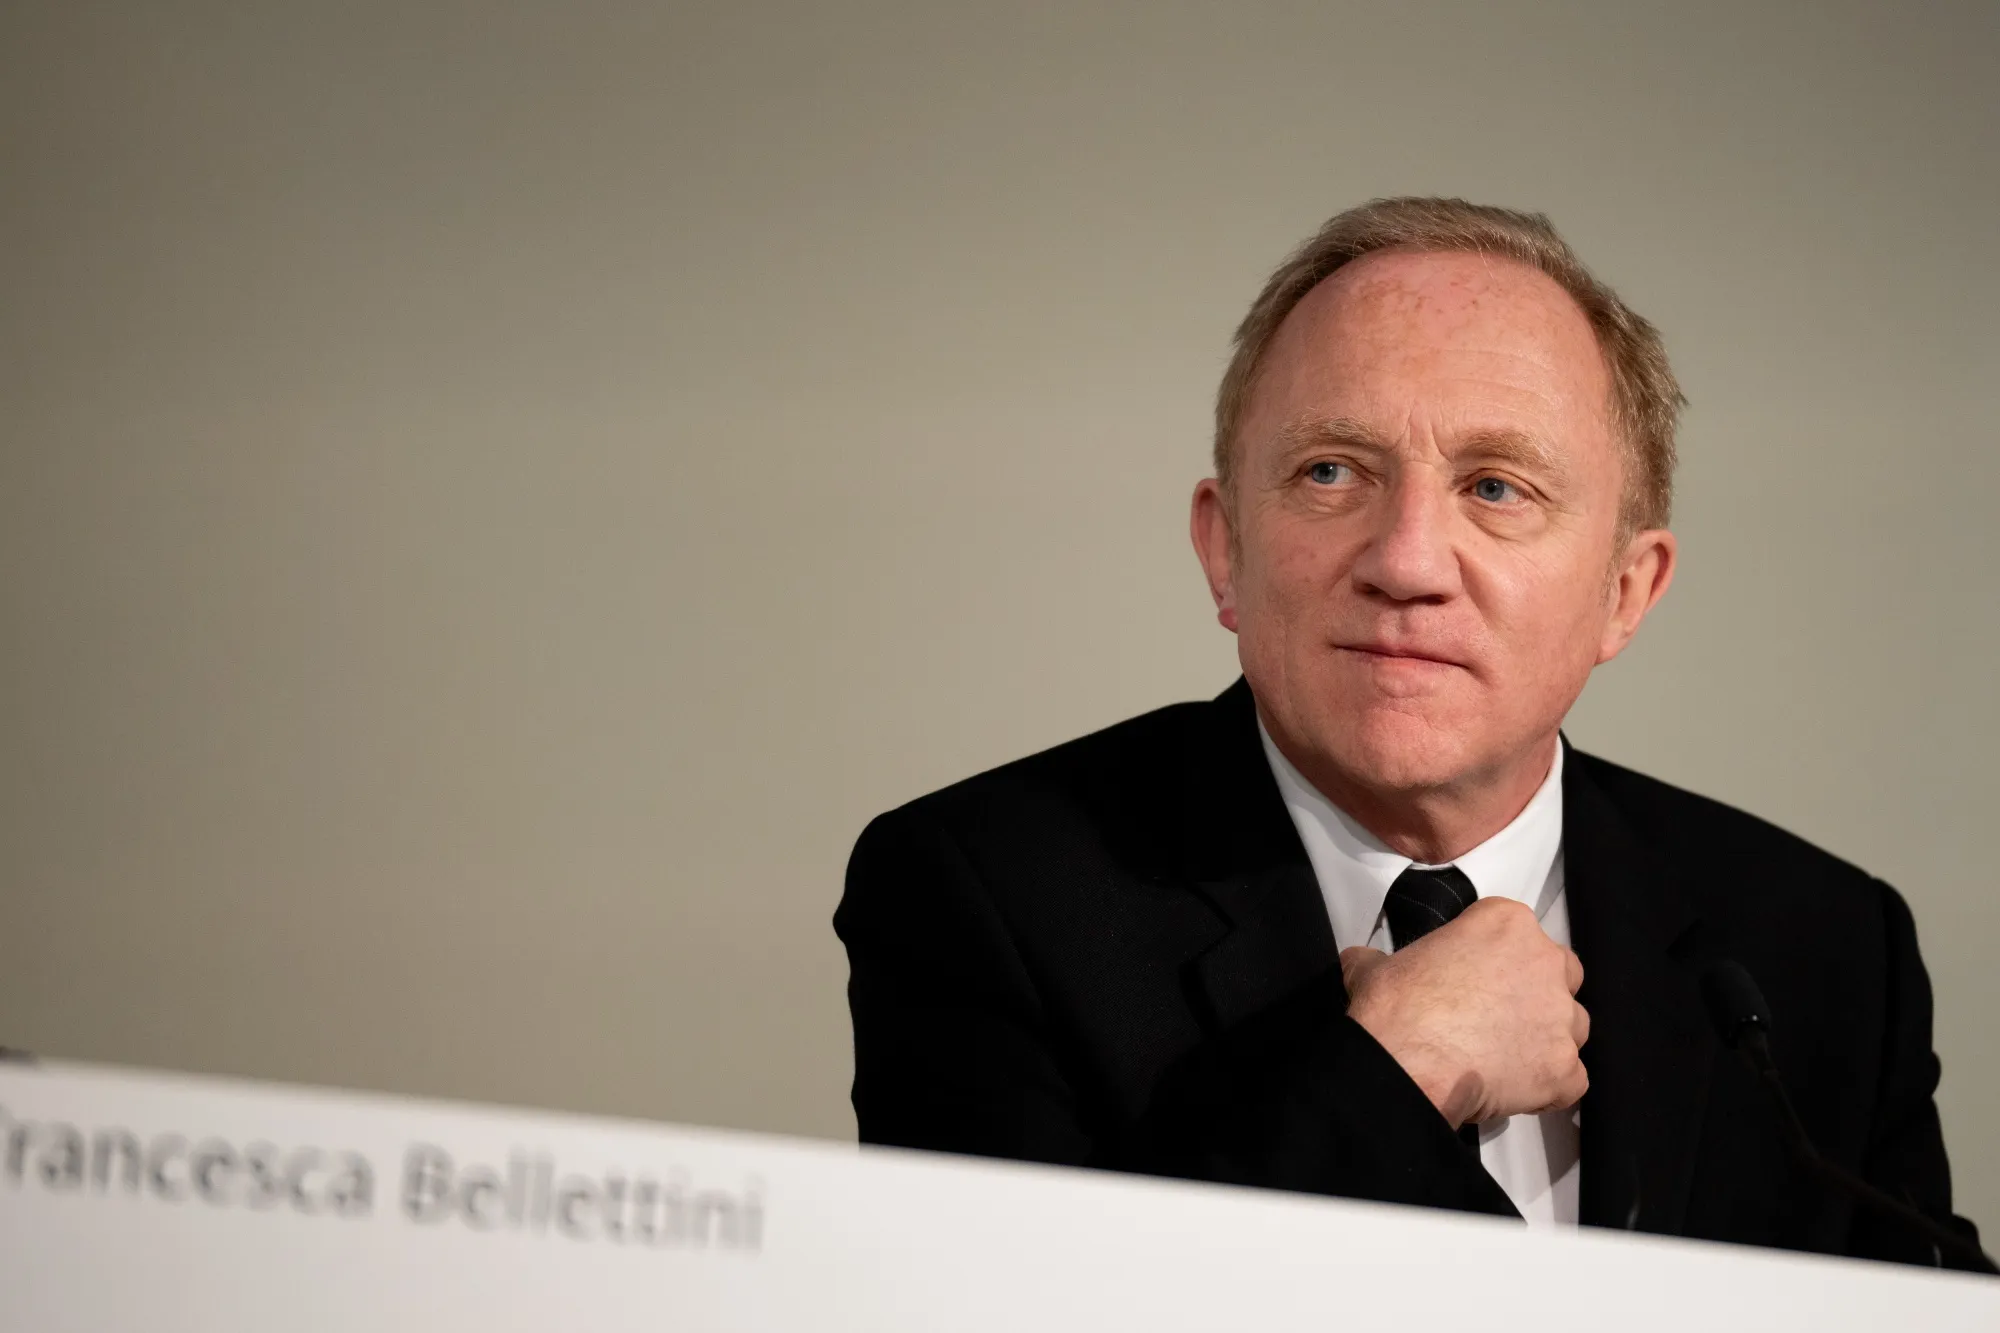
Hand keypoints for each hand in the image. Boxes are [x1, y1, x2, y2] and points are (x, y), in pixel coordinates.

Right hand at [1339, 897, 1587, 1127]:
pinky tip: (1514, 1090)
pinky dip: (1549, 1087)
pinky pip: (1570, 1078)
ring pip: (1570, 1026)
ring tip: (1503, 1058)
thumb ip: (1380, 958)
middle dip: (1535, 994)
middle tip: (1497, 1016)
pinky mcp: (1564, 1068)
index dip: (1499, 959)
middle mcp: (1545, 962)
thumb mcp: (1376, 966)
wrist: (1405, 1064)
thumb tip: (1362, 962)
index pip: (1517, 933)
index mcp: (1506, 923)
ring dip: (1544, 1039)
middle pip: (1559, 974)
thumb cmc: (1396, 1008)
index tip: (1477, 978)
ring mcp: (1561, 1017)